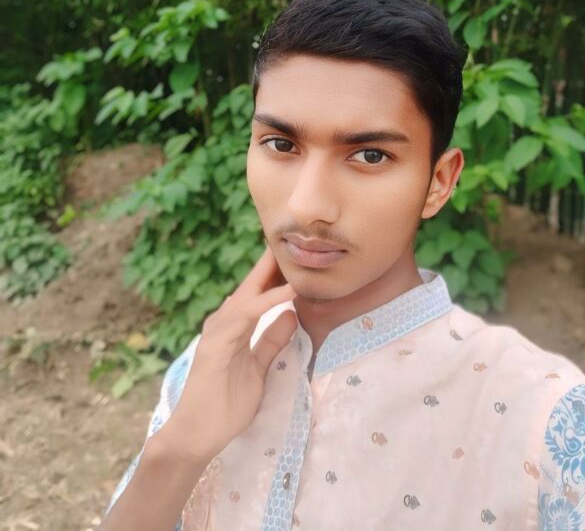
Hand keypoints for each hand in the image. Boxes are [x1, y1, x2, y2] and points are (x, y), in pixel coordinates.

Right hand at [156, 247, 296, 466]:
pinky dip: (268, 301)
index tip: (300, 252)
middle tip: (297, 237)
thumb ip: (272, 341)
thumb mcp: (259, 369)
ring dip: (274, 274)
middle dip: (274, 262)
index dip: (278, 272)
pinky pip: (247, 315)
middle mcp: (225, 320)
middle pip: (254, 284)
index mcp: (236, 325)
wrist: (197, 434)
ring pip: (250, 293)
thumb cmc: (225, 404)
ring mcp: (219, 329)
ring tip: (298, 254)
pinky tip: (288, 292)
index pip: (260, 292)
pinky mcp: (217, 342)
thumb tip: (292, 314)